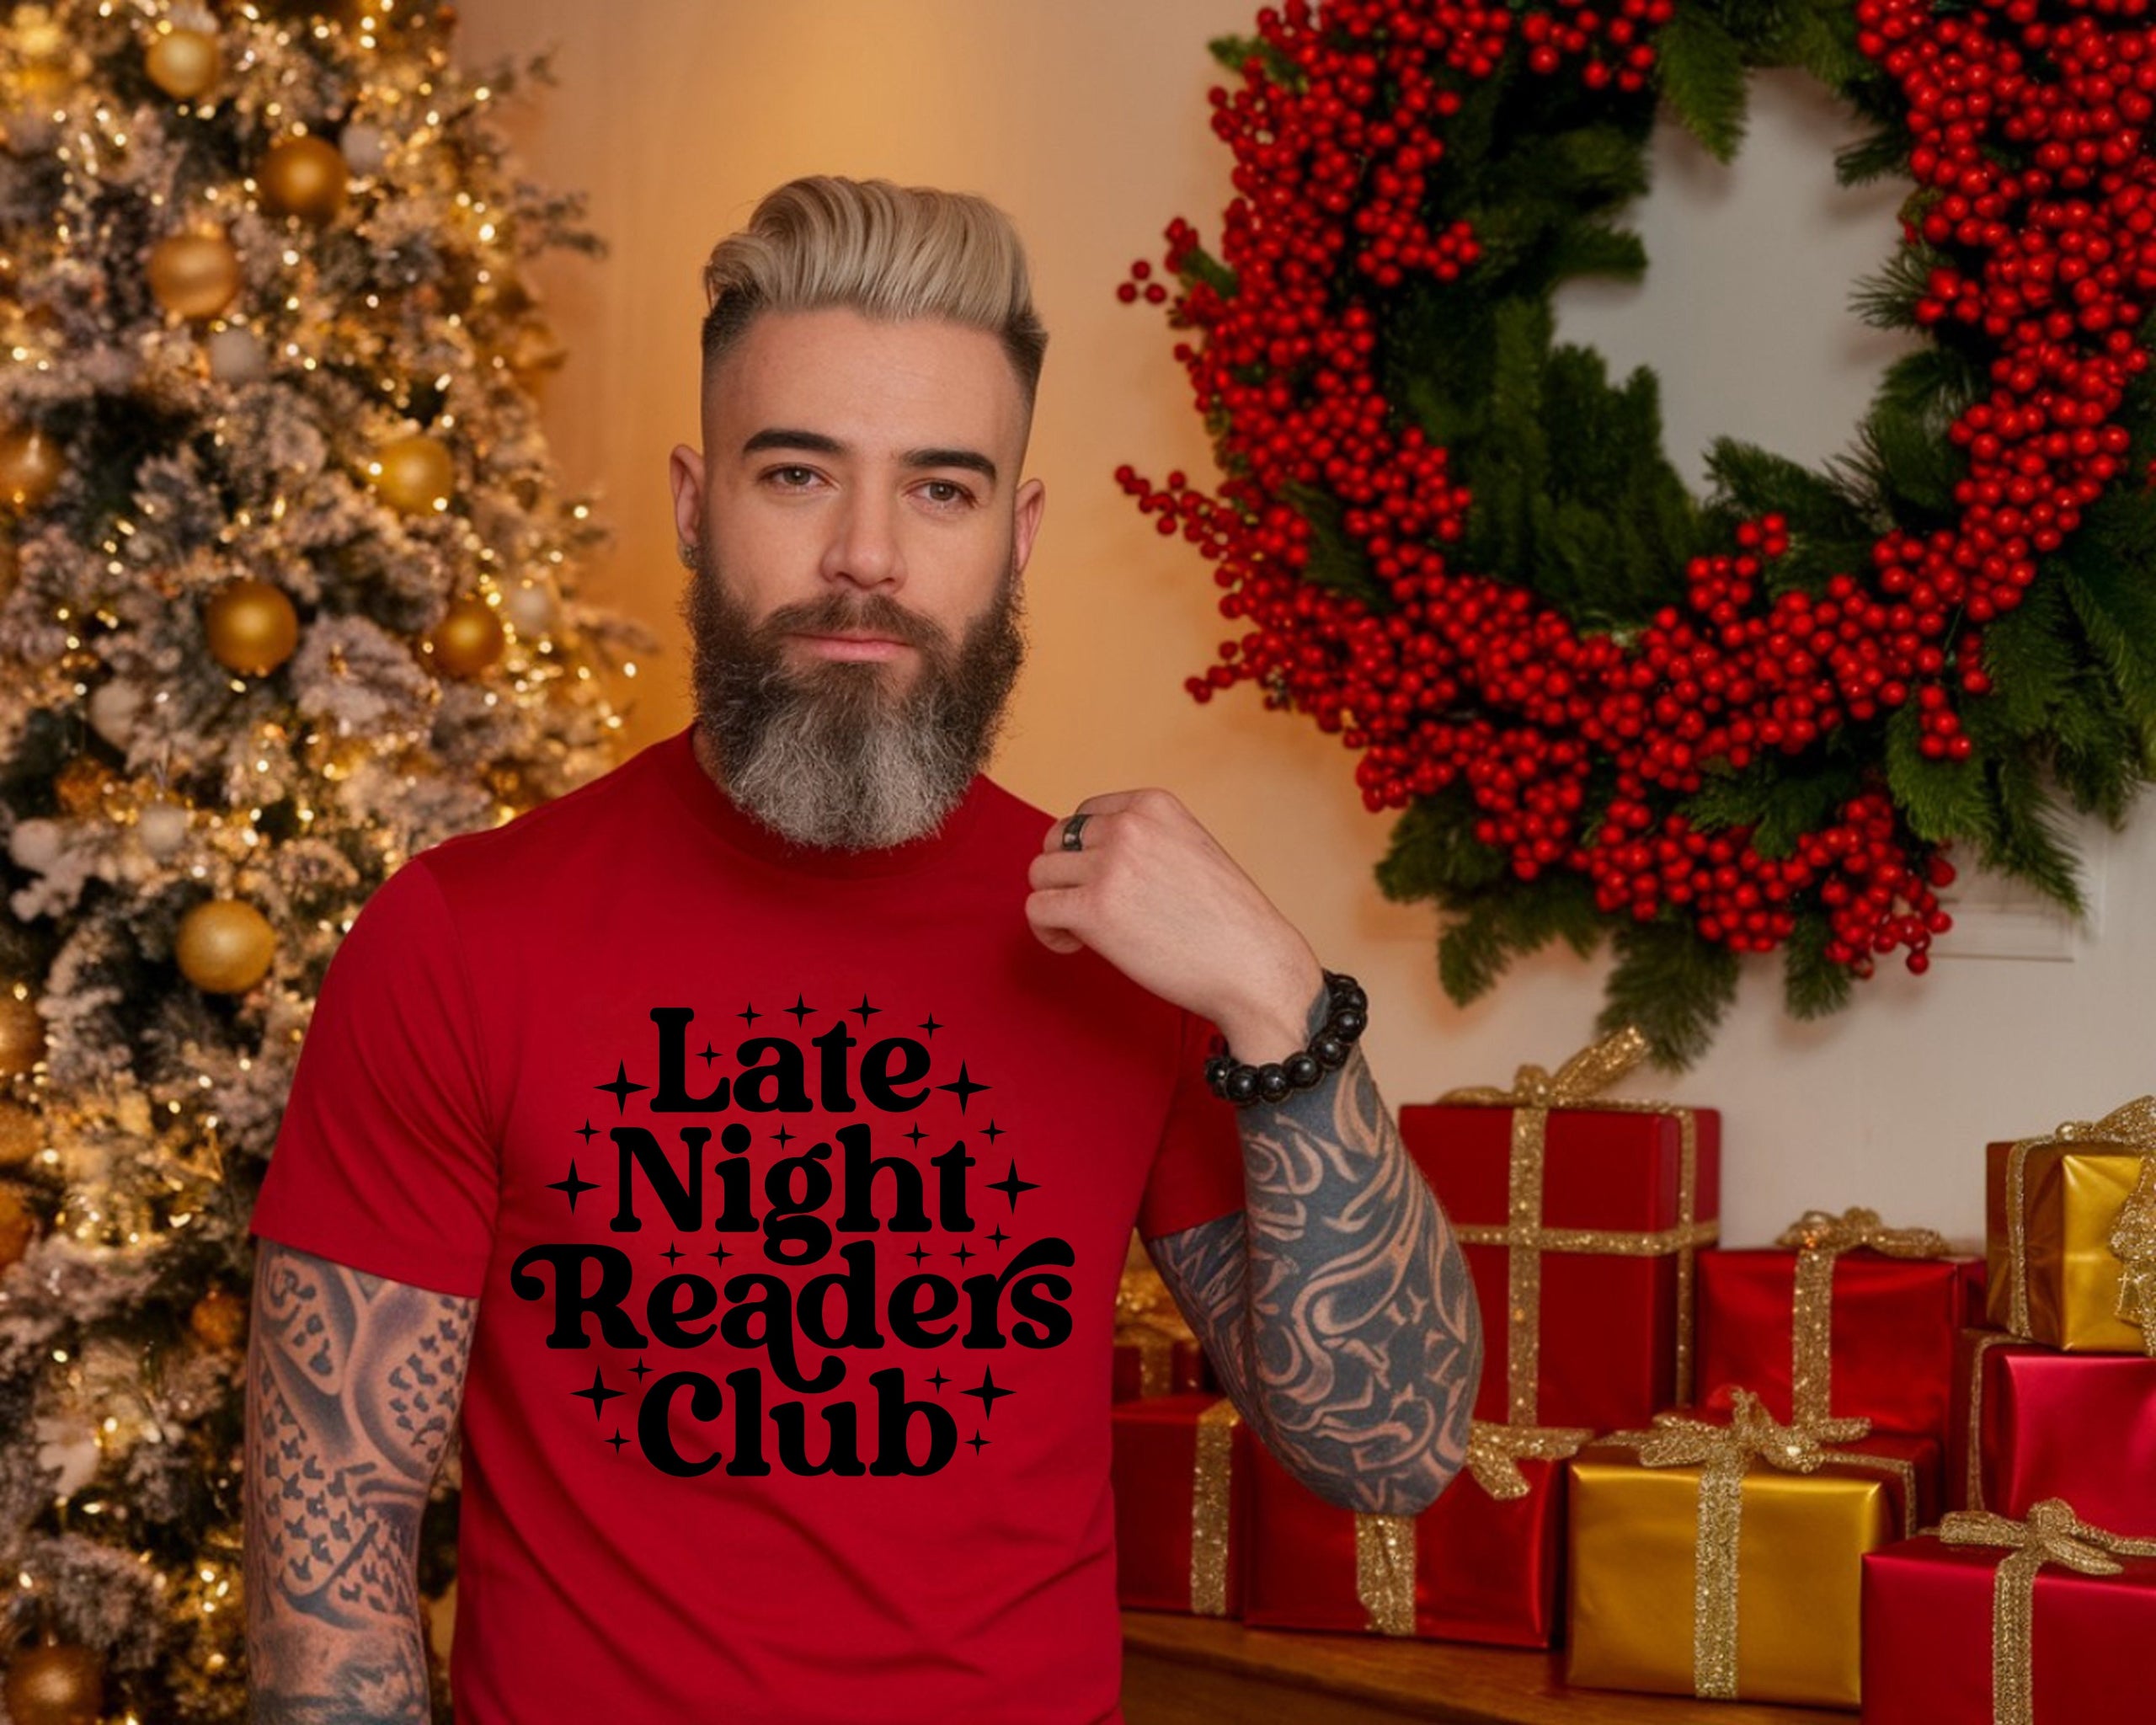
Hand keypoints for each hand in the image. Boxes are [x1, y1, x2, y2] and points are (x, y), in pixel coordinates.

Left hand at [1025, 789, 1325, 1063]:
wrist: (1253, 965)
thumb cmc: (1227, 922)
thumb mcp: (1190, 849)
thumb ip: (1144, 842)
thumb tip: (1086, 858)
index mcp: (1153, 805)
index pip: (1084, 814)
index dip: (1085, 853)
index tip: (1108, 884)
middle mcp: (1128, 826)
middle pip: (1056, 841)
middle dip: (1066, 876)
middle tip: (1094, 910)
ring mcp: (1110, 866)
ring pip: (1040, 873)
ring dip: (1055, 903)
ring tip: (1085, 931)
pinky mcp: (1094, 910)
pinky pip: (1037, 908)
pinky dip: (1047, 931)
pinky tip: (1074, 946)